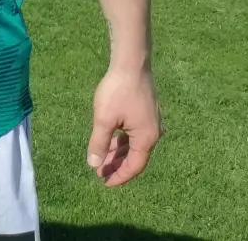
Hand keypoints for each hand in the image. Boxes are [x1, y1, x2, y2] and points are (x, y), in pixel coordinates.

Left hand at [87, 66, 160, 185]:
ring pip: (134, 145)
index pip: (134, 166)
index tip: (105, 183)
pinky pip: (134, 134)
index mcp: (146, 138)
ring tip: (101, 160)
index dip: (120, 176)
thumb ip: (99, 143)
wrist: (131, 64)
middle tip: (99, 173)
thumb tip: (93, 165)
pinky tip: (109, 142)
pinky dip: (122, 141)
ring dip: (118, 154)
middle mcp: (153, 133)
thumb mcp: (104, 119)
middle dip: (117, 166)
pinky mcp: (146, 113)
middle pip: (135, 157)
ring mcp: (151, 122)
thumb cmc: (118, 91)